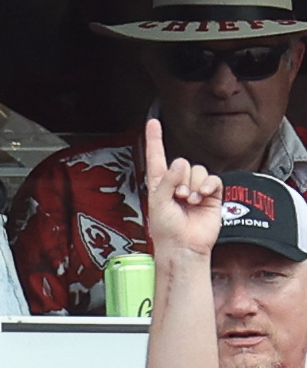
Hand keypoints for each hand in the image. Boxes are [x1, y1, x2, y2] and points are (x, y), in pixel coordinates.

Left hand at [141, 118, 222, 257]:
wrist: (184, 246)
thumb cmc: (166, 229)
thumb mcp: (158, 202)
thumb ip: (167, 181)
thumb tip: (180, 163)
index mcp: (159, 183)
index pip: (156, 156)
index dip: (155, 139)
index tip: (153, 122)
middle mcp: (177, 183)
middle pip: (184, 163)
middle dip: (181, 179)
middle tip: (178, 197)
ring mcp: (195, 189)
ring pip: (199, 171)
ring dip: (194, 185)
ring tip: (189, 201)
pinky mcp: (212, 196)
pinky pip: (213, 180)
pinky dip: (208, 186)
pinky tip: (202, 198)